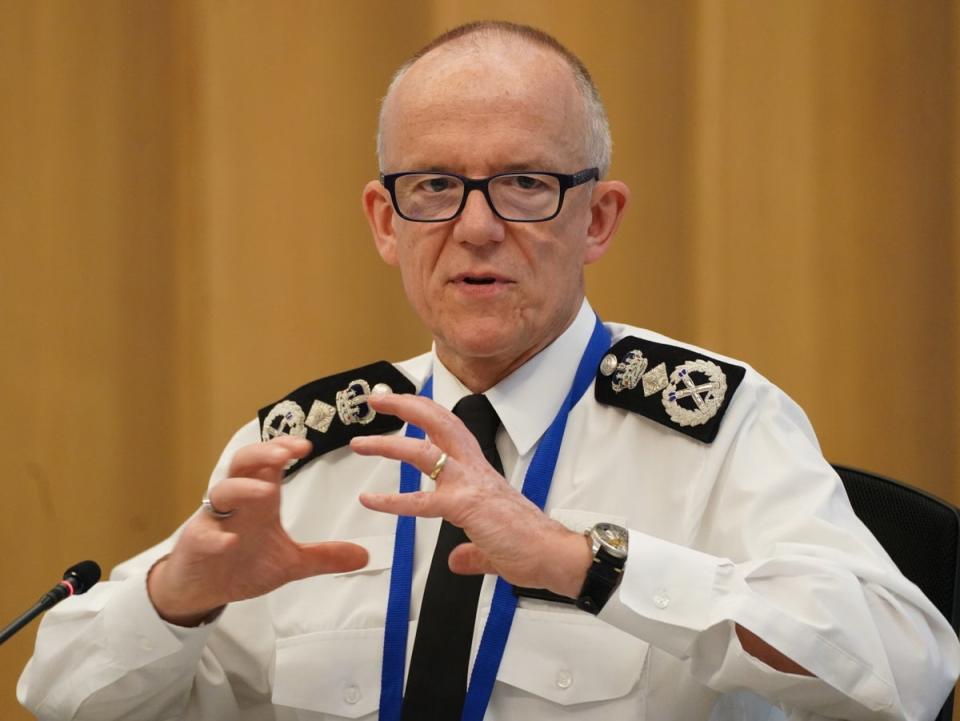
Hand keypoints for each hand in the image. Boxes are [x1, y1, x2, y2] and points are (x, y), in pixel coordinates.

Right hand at [148, 436, 368, 625]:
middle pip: (242, 464)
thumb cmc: (243, 563)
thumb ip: (324, 556)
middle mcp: (236, 503)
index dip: (283, 448)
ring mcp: (213, 521)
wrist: (202, 590)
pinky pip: (202, 535)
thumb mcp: (290, 562)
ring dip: (243, 488)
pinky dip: (215, 537)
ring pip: (221, 491)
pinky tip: (229, 542)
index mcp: (259, 499)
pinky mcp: (196, 545)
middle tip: (284, 454)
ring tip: (266, 491)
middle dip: (262, 454)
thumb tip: (365, 556)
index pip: (268, 462)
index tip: (306, 445)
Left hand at [351, 394, 591, 597]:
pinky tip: (370, 500)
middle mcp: (475, 470)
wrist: (554, 555)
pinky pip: (423, 501)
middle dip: (407, 406)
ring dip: (390, 444)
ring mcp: (470, 485)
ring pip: (426, 452)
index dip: (425, 412)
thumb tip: (457, 560)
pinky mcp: (467, 507)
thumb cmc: (530, 545)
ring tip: (361, 442)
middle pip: (439, 423)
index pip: (451, 429)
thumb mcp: (491, 546)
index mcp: (480, 472)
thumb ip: (471, 551)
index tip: (401, 404)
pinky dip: (393, 500)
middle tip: (377, 399)